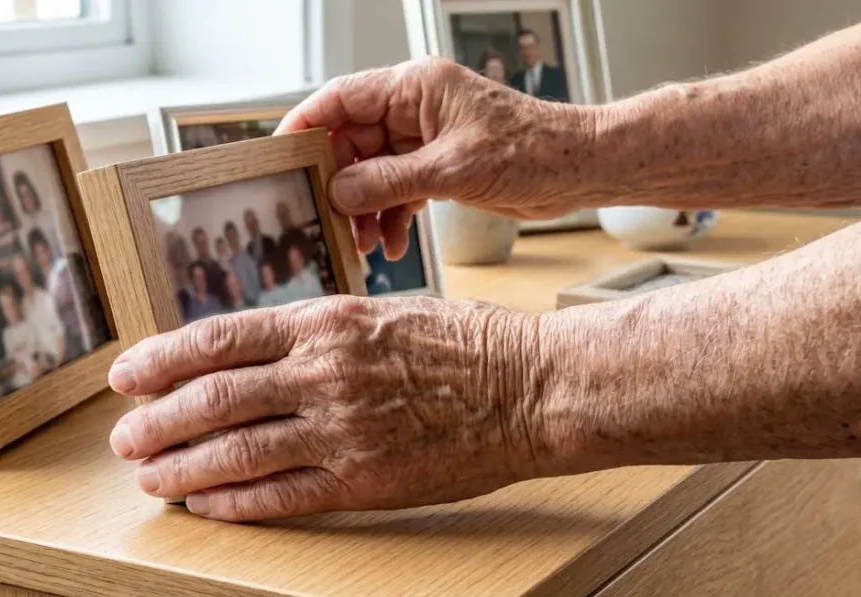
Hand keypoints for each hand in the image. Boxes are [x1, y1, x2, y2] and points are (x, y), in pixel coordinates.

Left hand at [106, 296, 546, 521]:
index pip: (219, 339)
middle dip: (156, 421)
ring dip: (183, 468)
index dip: (161, 359)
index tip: (126, 375)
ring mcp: (342, 429)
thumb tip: (258, 351)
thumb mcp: (385, 310)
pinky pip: (283, 495)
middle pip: (213, 398)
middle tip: (124, 438)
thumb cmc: (467, 344)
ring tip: (151, 478)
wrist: (533, 387)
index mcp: (327, 321)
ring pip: (236, 451)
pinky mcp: (365, 480)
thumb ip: (320, 330)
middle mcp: (324, 373)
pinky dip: (236, 503)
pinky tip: (208, 508)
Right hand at [276, 57, 590, 259]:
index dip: (306, 126)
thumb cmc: (534, 151)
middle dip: (338, 182)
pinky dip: (389, 217)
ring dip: (363, 208)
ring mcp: (426, 138)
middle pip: (352, 140)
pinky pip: (397, 190)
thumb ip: (390, 181)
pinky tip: (389, 245)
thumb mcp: (453, 169)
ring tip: (361, 243)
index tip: (281, 156)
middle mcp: (416, 108)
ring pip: (373, 172)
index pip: (342, 98)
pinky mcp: (439, 167)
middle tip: (324, 217)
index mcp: (416, 87)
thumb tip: (340, 190)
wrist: (579, 170)